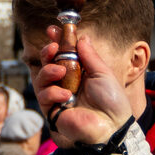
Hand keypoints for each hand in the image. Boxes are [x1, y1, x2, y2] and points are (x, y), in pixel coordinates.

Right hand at [35, 29, 132, 146]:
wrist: (113, 125)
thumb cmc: (112, 100)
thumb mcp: (102, 73)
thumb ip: (89, 56)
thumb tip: (82, 37)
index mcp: (79, 73)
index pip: (63, 54)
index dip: (57, 41)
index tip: (52, 29)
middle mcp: (67, 83)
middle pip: (48, 63)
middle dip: (47, 53)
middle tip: (52, 47)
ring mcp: (58, 97)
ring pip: (41, 78)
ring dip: (48, 70)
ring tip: (61, 71)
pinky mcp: (53, 111)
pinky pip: (43, 97)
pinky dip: (53, 93)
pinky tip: (67, 96)